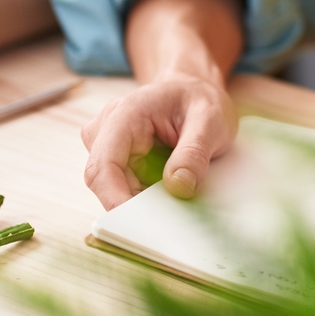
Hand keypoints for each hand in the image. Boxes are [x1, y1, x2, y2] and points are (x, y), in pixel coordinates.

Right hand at [80, 72, 237, 208]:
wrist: (192, 91)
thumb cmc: (198, 99)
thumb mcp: (210, 120)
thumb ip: (194, 151)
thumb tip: (178, 187)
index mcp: (124, 114)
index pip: (104, 165)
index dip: (114, 198)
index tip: (137, 224)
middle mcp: (105, 130)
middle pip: (105, 182)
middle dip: (134, 206)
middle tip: (169, 223)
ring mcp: (106, 147)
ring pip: (114, 189)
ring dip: (143, 202)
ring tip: (177, 198)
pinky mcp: (115, 162)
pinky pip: (125, 189)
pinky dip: (146, 198)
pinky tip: (168, 193)